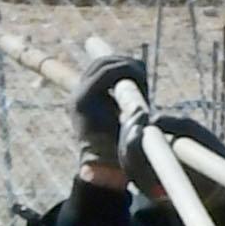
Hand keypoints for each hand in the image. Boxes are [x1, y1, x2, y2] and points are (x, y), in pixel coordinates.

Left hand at [72, 53, 153, 177]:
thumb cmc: (114, 154)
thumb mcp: (127, 140)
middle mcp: (77, 94)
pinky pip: (101, 71)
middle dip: (125, 63)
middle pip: (101, 63)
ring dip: (122, 65)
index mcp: (83, 102)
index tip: (145, 77)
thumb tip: (147, 117)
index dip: (127, 69)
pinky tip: (132, 80)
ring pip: (100, 64)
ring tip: (140, 77)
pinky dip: (118, 71)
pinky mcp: (85, 92)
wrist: (99, 162)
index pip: (105, 71)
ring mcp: (79, 92)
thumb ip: (134, 128)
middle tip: (144, 73)